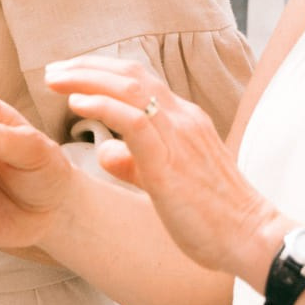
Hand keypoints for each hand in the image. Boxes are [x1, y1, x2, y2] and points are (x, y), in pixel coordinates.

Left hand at [46, 56, 282, 281]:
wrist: (250, 238)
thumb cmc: (211, 215)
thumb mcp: (166, 181)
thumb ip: (135, 163)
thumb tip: (105, 151)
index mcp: (184, 120)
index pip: (140, 80)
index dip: (102, 72)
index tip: (69, 74)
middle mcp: (183, 119)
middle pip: (130, 74)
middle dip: (87, 67)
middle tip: (53, 70)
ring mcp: (179, 137)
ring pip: (129, 89)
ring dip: (87, 79)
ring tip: (55, 79)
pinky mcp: (171, 163)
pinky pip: (135, 121)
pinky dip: (103, 106)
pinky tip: (77, 104)